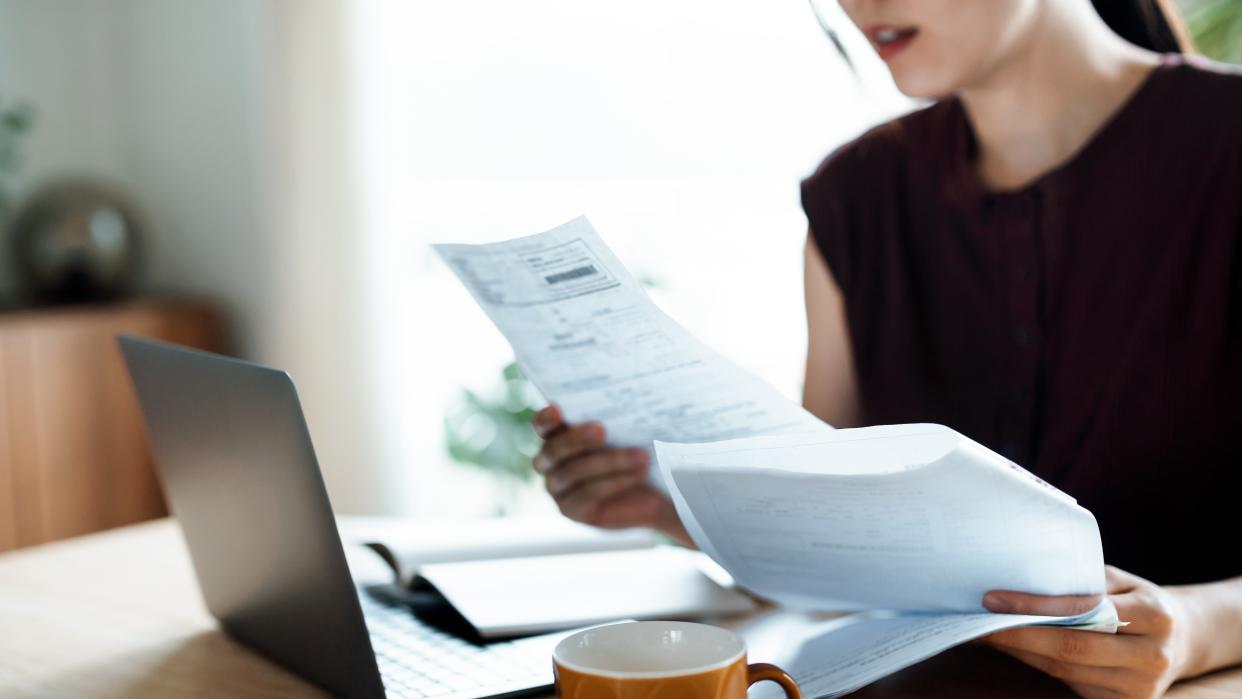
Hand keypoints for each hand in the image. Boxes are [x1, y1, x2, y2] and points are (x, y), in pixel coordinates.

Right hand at [531, 404, 689, 543]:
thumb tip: (626, 397)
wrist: (657, 489)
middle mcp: (549, 462)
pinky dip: (614, 482)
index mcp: (557, 434)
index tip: (557, 409)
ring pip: (573, 473)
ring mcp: (557, 488)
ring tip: (641, 455)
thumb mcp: (629, 428)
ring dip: (609, 462)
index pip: (542, 425)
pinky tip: (637, 474)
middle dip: (577, 439)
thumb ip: (616, 415)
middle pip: (554, 450)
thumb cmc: (638, 448)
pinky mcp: (572, 510)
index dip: (545, 418)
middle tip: (601, 429)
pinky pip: (587, 495)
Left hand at [981, 566, 1198, 698]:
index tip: (993, 600)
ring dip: (1022, 652)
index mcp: (1154, 615)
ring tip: (988, 634)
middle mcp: (1151, 656)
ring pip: (1065, 671)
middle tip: (978, 621)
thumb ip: (1081, 582)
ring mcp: (1140, 687)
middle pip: (1070, 649)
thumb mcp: (1118, 581)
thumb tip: (1020, 580)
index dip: (1034, 608)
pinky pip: (1071, 685)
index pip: (1084, 612)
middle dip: (1018, 636)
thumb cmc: (1136, 600)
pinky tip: (1017, 650)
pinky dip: (1039, 666)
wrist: (1180, 640)